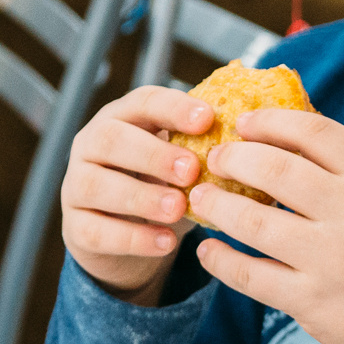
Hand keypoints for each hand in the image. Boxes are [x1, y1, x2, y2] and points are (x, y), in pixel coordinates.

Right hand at [59, 85, 213, 303]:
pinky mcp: (76, 228)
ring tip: (179, 209)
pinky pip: (97, 231)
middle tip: (192, 170)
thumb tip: (267, 137)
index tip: (208, 119)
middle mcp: (92, 146)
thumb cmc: (162, 186)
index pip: (143, 101)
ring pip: (96, 185)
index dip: (174, 108)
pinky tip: (166, 242)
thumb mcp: (183, 163)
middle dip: (152, 153)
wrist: (126, 238)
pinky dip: (133, 238)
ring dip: (140, 196)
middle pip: (110, 139)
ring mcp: (76, 186)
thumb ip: (208, 148)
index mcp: (122, 118)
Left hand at [190, 108, 343, 343]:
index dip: (271, 121)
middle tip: (214, 160)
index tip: (242, 122)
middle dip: (234, 159)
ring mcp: (331, 259)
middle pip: (277, 170)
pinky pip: (250, 275)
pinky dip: (220, 260)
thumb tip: (276, 132)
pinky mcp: (311, 300)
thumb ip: (339, 169)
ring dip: (217, 206)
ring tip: (201, 199)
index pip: (316, 132)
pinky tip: (208, 250)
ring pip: (254, 222)